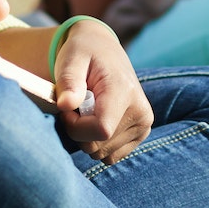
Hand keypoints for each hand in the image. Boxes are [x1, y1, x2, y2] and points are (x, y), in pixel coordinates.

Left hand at [50, 18, 152, 162]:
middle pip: (99, 145)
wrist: (104, 51)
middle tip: (76, 107)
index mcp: (125, 91)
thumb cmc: (84, 53)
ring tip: (88, 111)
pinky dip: (97, 144)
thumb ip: (68, 81)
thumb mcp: (71, 59)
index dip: (76, 127)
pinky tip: (96, 122)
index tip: (66, 110)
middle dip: (78, 132)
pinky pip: (111, 156)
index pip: (101, 130)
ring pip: (103, 154)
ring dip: (87, 138)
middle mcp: (141, 112)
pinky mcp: (141, 134)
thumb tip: (65, 105)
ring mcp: (143, 125)